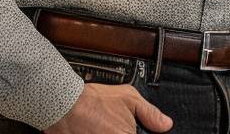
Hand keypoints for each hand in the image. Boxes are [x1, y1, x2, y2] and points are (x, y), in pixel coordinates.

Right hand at [45, 83, 171, 133]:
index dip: (138, 133)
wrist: (63, 105)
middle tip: (112, 125)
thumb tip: (165, 124)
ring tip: (101, 127)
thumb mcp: (128, 98)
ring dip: (109, 133)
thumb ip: (150, 113)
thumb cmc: (93, 101)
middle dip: (122, 131)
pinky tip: (95, 130)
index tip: (132, 128)